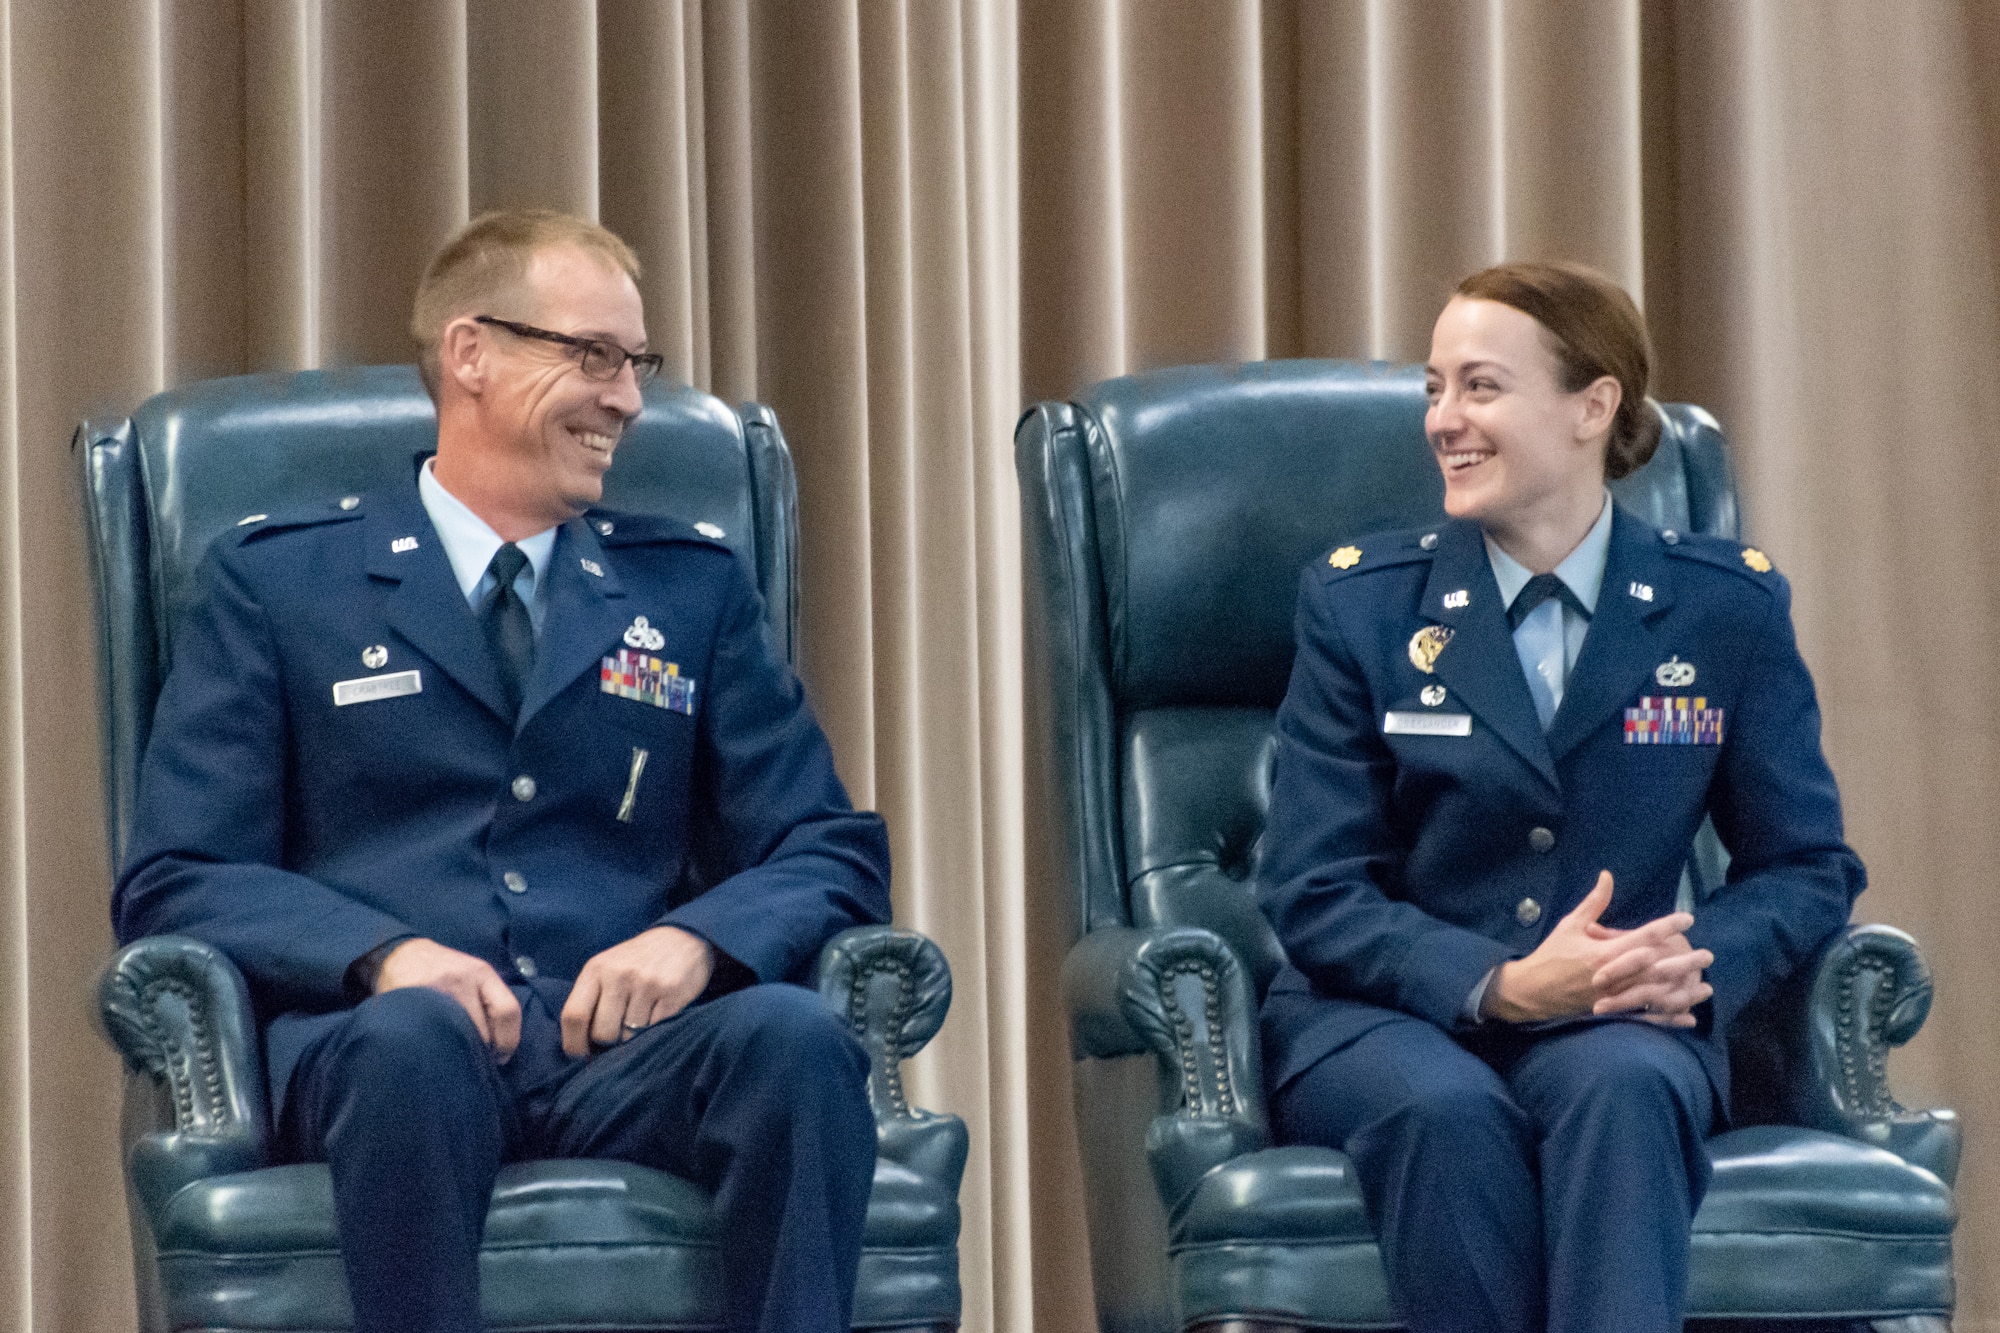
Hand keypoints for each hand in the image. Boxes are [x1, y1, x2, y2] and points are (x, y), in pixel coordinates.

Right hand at [375, 938, 521, 1060]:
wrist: (401, 955)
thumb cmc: (444, 970)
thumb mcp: (473, 974)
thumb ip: (490, 1001)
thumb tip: (504, 1044)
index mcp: (482, 973)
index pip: (508, 1010)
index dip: (509, 1040)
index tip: (501, 1057)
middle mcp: (462, 980)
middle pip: (482, 1029)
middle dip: (482, 1051)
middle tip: (477, 1063)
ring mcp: (435, 991)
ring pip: (457, 1036)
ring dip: (460, 1053)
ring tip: (457, 1059)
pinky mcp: (412, 1003)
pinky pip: (432, 1035)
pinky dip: (438, 1047)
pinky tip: (437, 1051)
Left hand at [561, 926, 713, 1056]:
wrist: (681, 939)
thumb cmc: (636, 962)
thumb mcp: (606, 970)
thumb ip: (591, 1001)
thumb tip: (582, 1049)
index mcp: (596, 969)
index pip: (574, 1016)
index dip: (574, 1044)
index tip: (582, 1055)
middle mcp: (619, 975)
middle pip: (603, 1033)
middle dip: (609, 1044)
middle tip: (617, 1037)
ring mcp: (647, 984)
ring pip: (630, 1037)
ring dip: (633, 1038)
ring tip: (640, 1021)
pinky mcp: (672, 993)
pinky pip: (655, 1031)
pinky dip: (654, 1032)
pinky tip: (656, 1016)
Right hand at [1483, 872, 1706, 1024]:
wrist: (1532, 991)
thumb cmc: (1551, 954)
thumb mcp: (1569, 925)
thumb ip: (1593, 902)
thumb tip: (1607, 876)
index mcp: (1602, 953)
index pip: (1641, 937)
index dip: (1666, 927)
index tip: (1687, 918)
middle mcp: (1612, 976)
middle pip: (1656, 969)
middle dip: (1684, 962)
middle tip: (1707, 955)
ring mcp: (1614, 997)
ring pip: (1655, 995)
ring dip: (1683, 991)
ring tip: (1706, 987)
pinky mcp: (1613, 1012)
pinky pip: (1646, 1017)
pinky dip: (1668, 1019)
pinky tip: (1688, 1018)